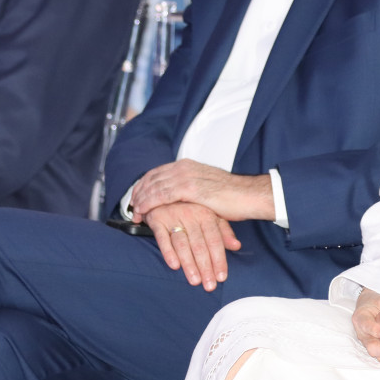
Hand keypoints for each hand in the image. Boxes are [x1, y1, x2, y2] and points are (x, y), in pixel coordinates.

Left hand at [130, 160, 273, 222]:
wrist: (248, 195)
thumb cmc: (232, 196)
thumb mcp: (207, 187)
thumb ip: (191, 188)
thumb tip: (181, 198)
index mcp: (188, 165)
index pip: (157, 172)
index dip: (144, 185)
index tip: (136, 197)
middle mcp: (184, 167)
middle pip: (151, 178)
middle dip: (138, 193)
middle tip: (130, 208)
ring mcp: (186, 176)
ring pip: (153, 186)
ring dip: (140, 200)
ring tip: (133, 213)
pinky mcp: (189, 188)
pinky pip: (160, 195)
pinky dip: (148, 204)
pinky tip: (142, 212)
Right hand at [143, 201, 240, 290]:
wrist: (163, 191)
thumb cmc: (190, 207)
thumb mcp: (209, 214)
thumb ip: (223, 231)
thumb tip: (237, 246)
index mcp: (206, 214)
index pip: (215, 240)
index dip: (219, 259)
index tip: (221, 277)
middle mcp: (191, 215)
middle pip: (200, 245)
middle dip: (205, 267)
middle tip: (209, 285)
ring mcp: (173, 217)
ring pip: (182, 244)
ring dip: (189, 264)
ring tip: (195, 281)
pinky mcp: (157, 220)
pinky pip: (162, 238)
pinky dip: (168, 252)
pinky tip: (174, 266)